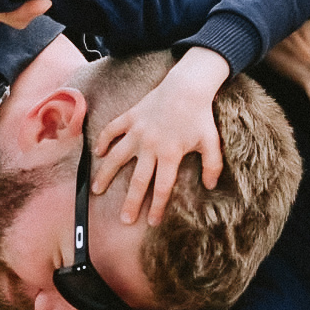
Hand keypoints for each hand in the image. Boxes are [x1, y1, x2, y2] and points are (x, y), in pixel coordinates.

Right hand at [93, 51, 229, 223]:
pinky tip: (97, 153)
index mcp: (170, 154)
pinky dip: (103, 140)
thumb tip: (210, 186)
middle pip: (137, 180)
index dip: (157, 207)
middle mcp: (151, 146)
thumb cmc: (200, 115)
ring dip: (105, 175)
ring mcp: (138, 131)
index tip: (152, 223)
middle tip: (124, 220)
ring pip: (116, 157)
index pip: (162, 188)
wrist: (188, 86)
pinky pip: (112, 130)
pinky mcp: (130, 117)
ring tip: (96, 190)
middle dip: (130, 203)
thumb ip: (213, 165)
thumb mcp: (211, 141)